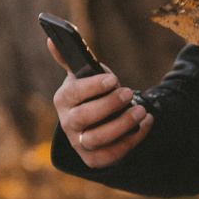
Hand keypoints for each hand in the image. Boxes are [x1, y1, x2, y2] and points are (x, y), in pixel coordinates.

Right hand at [49, 40, 152, 167]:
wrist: (96, 124)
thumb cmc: (91, 94)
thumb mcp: (83, 76)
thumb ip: (70, 58)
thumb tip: (52, 39)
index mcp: (63, 99)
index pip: (73, 93)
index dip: (93, 87)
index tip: (113, 80)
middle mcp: (67, 123)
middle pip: (82, 118)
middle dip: (109, 105)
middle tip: (129, 94)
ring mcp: (79, 143)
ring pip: (96, 139)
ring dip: (122, 124)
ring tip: (141, 111)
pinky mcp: (94, 159)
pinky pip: (113, 154)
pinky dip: (133, 139)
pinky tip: (146, 122)